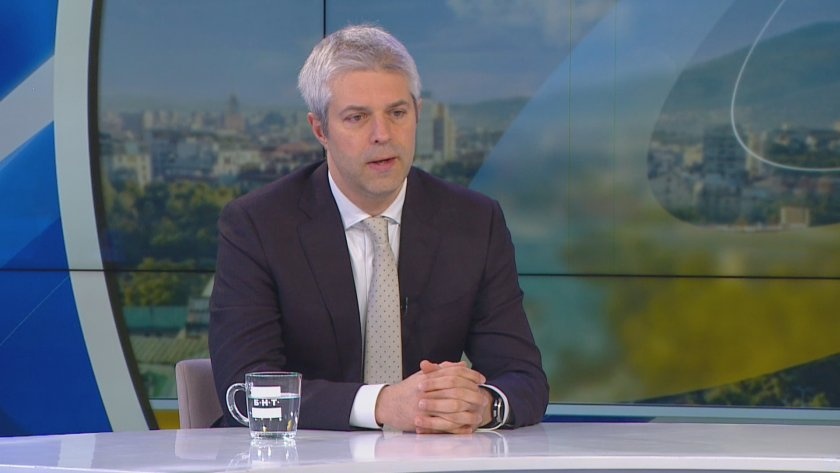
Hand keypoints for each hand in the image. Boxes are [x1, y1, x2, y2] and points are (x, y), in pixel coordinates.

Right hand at [373, 360, 492, 433]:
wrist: (387, 404)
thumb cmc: (406, 390)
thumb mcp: (423, 375)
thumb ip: (442, 370)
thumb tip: (462, 366)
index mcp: (428, 377)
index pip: (454, 373)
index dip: (470, 375)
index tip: (481, 379)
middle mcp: (427, 390)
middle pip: (456, 389)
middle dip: (472, 394)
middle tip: (483, 398)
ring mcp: (424, 405)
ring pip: (452, 408)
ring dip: (468, 412)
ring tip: (478, 414)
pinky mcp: (422, 420)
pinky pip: (444, 425)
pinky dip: (457, 427)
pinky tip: (466, 427)